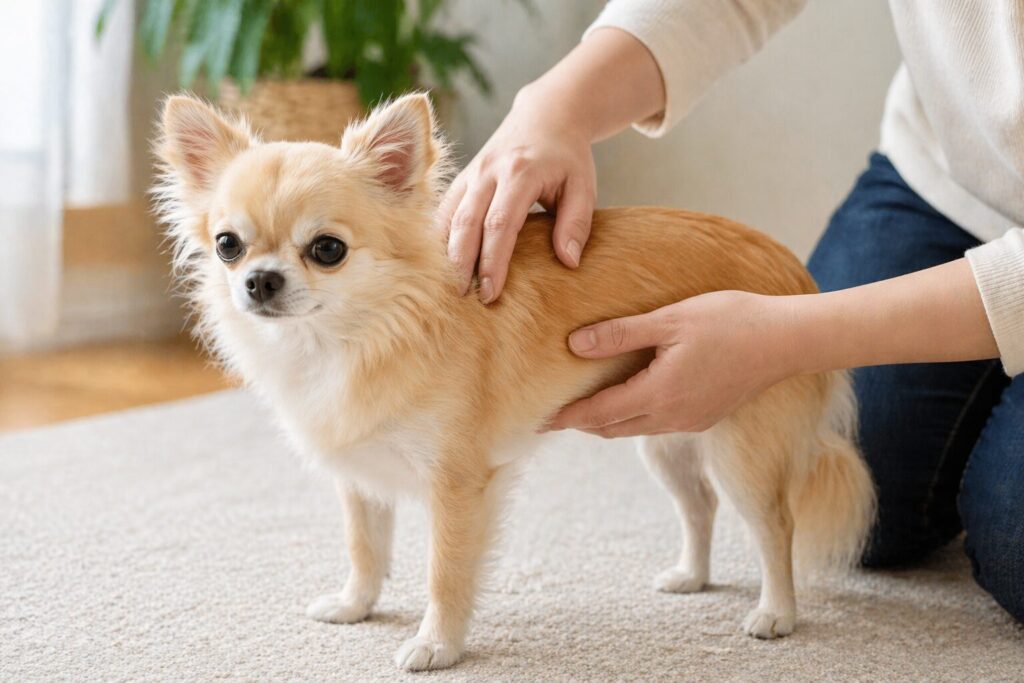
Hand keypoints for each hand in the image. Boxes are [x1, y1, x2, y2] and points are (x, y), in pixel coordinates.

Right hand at [439, 87, 596, 302]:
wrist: (545, 117)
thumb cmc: (567, 158)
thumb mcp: (583, 186)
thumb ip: (577, 223)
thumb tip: (568, 261)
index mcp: (520, 173)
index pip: (500, 224)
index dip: (493, 261)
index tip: (491, 293)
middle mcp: (489, 172)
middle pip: (466, 222)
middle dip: (461, 264)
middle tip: (463, 298)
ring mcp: (470, 173)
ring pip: (448, 217)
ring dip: (444, 254)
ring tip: (447, 287)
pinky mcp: (461, 179)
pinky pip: (443, 210)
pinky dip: (438, 239)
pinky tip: (439, 264)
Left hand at [547, 291, 797, 436]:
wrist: (787, 339)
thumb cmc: (731, 320)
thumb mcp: (670, 320)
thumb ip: (621, 334)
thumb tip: (574, 345)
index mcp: (659, 394)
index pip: (597, 414)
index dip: (564, 418)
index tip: (535, 420)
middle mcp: (672, 416)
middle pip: (612, 427)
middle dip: (580, 423)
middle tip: (550, 414)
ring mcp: (690, 419)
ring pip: (634, 427)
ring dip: (606, 419)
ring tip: (581, 404)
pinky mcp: (704, 415)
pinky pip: (656, 421)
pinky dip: (632, 414)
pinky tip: (627, 393)